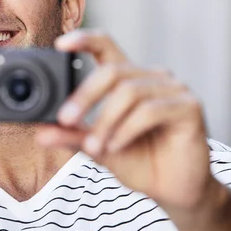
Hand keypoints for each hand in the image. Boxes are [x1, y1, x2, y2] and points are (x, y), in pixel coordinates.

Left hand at [36, 29, 216, 213]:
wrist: (174, 191)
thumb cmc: (139, 162)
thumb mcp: (98, 148)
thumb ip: (73, 137)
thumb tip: (41, 133)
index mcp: (128, 79)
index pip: (105, 45)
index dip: (83, 39)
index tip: (60, 44)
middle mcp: (151, 77)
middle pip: (112, 71)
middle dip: (84, 95)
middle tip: (64, 119)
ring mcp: (174, 89)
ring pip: (129, 92)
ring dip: (105, 120)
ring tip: (94, 146)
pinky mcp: (189, 106)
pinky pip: (150, 110)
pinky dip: (126, 129)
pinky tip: (116, 146)